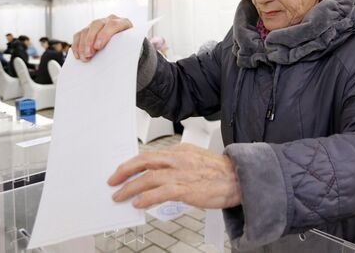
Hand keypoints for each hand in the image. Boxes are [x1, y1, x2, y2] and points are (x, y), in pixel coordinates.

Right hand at [72, 15, 131, 61]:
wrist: (127, 43)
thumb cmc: (129, 46)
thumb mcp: (130, 46)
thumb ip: (125, 47)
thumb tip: (118, 59)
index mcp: (123, 22)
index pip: (112, 25)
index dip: (104, 35)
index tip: (98, 46)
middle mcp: (109, 20)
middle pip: (96, 25)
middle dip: (90, 40)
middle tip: (89, 54)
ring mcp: (98, 24)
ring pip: (86, 30)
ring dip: (82, 45)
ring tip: (84, 57)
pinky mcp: (89, 29)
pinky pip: (79, 34)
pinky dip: (77, 45)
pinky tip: (78, 54)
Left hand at [108, 143, 240, 208]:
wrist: (241, 179)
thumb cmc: (221, 173)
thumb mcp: (197, 159)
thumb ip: (178, 162)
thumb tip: (159, 172)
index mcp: (181, 150)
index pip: (150, 154)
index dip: (133, 163)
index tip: (123, 170)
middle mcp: (179, 159)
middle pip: (144, 160)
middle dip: (125, 171)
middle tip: (112, 181)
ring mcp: (182, 173)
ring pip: (149, 177)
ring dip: (130, 187)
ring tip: (120, 196)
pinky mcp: (187, 189)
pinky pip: (161, 192)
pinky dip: (146, 197)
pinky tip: (138, 203)